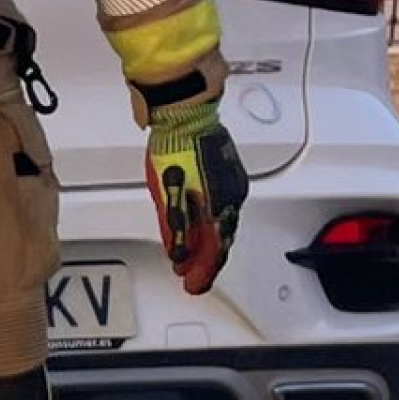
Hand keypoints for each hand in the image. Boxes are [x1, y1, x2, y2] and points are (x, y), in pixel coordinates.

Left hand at [144, 96, 247, 295]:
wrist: (186, 114)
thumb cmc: (175, 149)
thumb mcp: (166, 196)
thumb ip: (174, 228)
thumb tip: (178, 255)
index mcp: (217, 207)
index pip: (213, 251)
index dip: (203, 272)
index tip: (193, 286)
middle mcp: (231, 199)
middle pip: (220, 240)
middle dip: (206, 263)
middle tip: (194, 278)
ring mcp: (232, 185)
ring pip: (223, 224)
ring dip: (209, 244)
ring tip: (194, 258)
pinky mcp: (228, 173)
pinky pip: (223, 206)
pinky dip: (213, 222)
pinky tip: (203, 226)